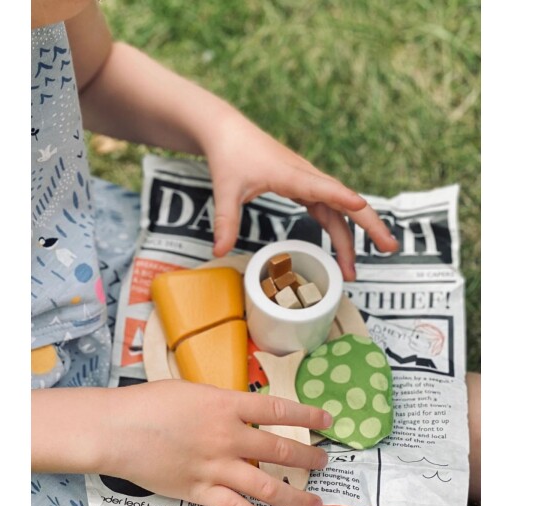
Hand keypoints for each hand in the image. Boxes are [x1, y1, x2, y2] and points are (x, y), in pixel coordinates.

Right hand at [102, 379, 330, 505]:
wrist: (117, 429)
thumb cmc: (151, 402)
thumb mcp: (194, 391)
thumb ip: (222, 403)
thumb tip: (242, 412)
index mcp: (227, 406)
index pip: (277, 411)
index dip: (306, 415)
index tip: (326, 420)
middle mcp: (228, 437)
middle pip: (279, 450)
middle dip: (307, 458)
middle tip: (324, 463)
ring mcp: (215, 468)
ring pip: (266, 486)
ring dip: (295, 497)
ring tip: (314, 504)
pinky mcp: (199, 493)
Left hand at [203, 112, 398, 279]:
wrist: (228, 131)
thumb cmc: (229, 155)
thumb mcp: (225, 189)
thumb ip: (225, 221)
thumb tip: (219, 252)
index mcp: (291, 174)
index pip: (324, 187)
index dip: (344, 198)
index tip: (363, 209)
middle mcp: (306, 177)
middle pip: (346, 202)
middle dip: (369, 226)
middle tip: (389, 248)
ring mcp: (307, 182)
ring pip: (338, 211)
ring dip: (349, 239)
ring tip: (351, 271)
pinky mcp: (302, 186)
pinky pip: (327, 210)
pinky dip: (337, 229)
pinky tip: (342, 248)